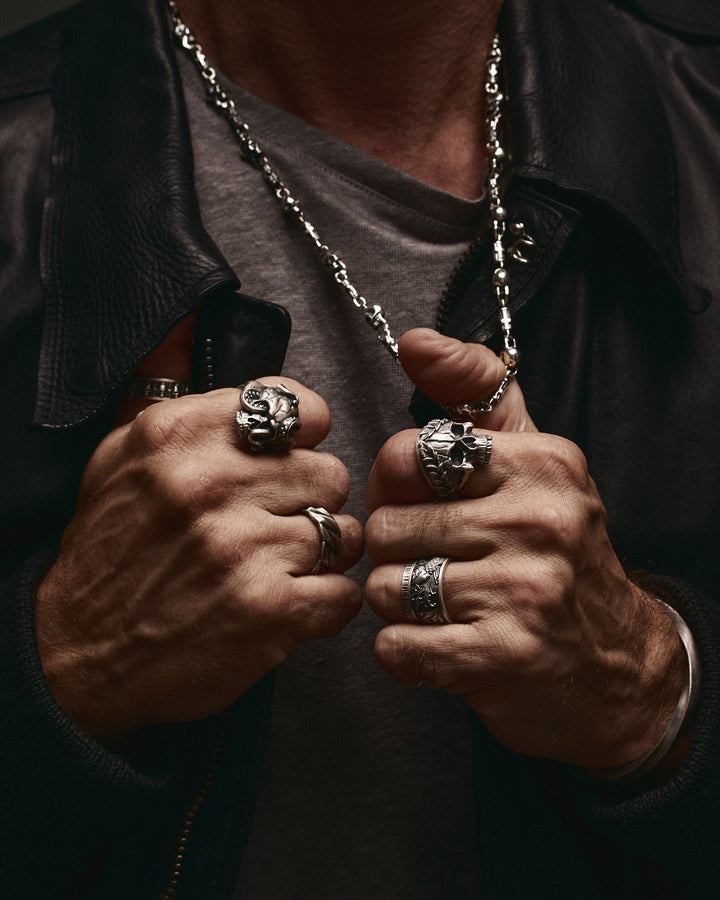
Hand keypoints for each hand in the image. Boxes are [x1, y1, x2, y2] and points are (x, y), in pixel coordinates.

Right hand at [36, 380, 363, 741]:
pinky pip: (344, 592)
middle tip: (277, 523)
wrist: (75, 651)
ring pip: (343, 533)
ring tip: (278, 567)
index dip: (305, 437)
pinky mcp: (268, 610)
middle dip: (309, 501)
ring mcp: (242, 548)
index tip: (290, 458)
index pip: (297, 407)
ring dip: (319, 555)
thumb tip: (193, 317)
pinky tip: (289, 604)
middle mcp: (211, 484)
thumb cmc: (109, 549)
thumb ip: (165, 384)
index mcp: (178, 435)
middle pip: (329, 472)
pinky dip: (325, 603)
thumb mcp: (120, 452)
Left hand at [365, 329, 684, 770]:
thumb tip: (415, 341)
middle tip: (439, 562)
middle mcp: (539, 522)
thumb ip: (474, 389)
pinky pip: (397, 647)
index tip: (427, 503)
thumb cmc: (554, 549)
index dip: (396, 487)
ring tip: (445, 604)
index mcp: (542, 463)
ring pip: (386, 587)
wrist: (616, 663)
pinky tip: (443, 645)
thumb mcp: (531, 456)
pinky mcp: (502, 657)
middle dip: (398, 551)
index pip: (405, 457)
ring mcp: (524, 592)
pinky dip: (406, 651)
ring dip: (401, 603)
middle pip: (387, 527)